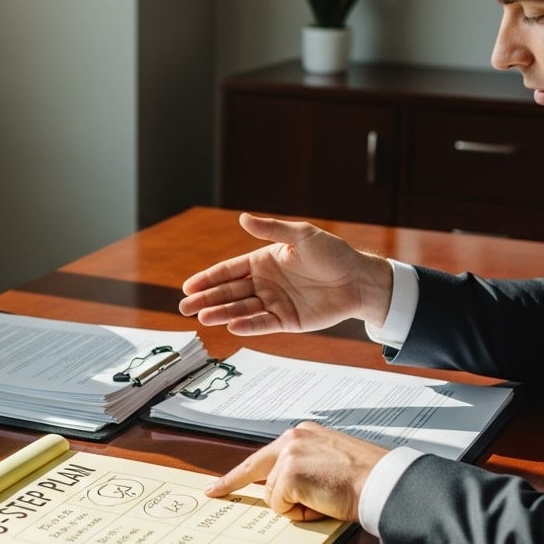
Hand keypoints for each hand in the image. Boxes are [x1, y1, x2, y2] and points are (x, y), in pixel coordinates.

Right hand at [178, 213, 392, 334]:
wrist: (359, 279)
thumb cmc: (333, 253)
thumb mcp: (301, 236)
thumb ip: (272, 230)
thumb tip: (244, 218)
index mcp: (263, 262)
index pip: (228, 271)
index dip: (208, 278)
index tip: (188, 286)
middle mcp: (264, 283)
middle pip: (229, 292)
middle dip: (206, 299)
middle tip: (185, 307)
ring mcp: (274, 302)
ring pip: (242, 310)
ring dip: (222, 313)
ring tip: (203, 318)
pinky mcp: (287, 320)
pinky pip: (263, 323)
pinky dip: (248, 325)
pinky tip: (232, 326)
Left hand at [205, 421, 387, 521]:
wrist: (382, 481)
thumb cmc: (365, 477)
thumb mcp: (329, 462)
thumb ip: (303, 469)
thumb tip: (280, 494)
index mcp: (304, 434)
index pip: (264, 456)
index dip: (238, 474)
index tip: (217, 485)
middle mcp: (293, 438)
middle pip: (258, 472)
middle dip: (241, 486)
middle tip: (214, 492)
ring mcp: (289, 454)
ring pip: (273, 495)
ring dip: (296, 506)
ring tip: (325, 500)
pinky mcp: (290, 474)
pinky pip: (281, 506)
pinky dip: (300, 513)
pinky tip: (322, 502)